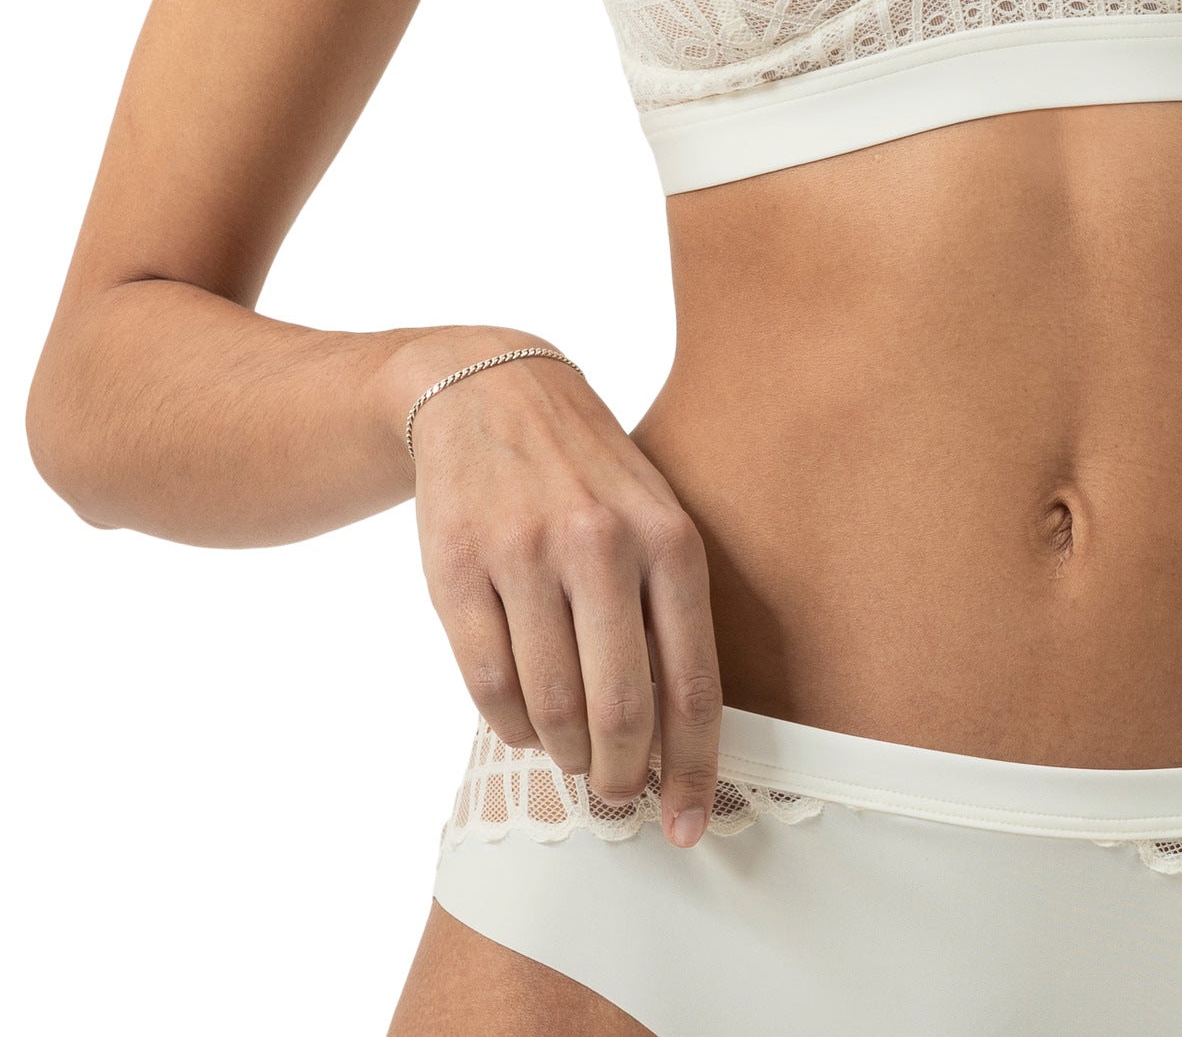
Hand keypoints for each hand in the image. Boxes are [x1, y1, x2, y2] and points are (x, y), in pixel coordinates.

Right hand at [401, 336, 722, 844]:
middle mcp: (601, 544)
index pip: (691, 684)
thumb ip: (668, 613)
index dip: (691, 769)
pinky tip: (524, 721)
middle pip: (620, 712)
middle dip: (620, 779)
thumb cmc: (588, 474)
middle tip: (615, 801)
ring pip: (550, 708)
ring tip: (571, 759)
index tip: (686, 824)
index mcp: (668, 537)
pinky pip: (488, 686)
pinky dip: (511, 725)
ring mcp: (524, 554)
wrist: (488, 390)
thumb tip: (678, 744)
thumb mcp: (652, 515)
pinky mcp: (457, 568)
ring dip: (564, 756)